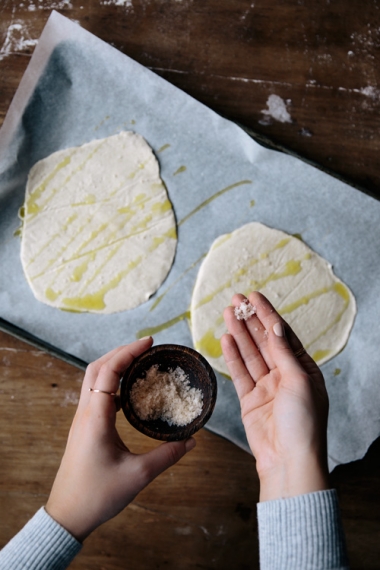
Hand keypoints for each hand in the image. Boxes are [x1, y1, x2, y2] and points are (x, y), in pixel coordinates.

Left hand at [46, 337, 195, 540]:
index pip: (108, 372)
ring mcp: (82, 420)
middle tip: (145, 347)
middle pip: (96, 368)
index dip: (127, 352)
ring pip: (93, 379)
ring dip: (113, 365)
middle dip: (120, 352)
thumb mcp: (138, 475)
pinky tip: (129, 392)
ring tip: (139, 362)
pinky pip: (96, 394)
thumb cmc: (98, 495)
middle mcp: (85, 413)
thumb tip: (192, 441)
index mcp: (96, 418)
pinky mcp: (84, 428)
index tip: (149, 342)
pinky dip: (111, 383)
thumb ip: (167, 455)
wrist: (68, 515)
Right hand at [221, 292, 329, 501]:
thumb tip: (275, 325)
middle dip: (250, 319)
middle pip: (264, 341)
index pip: (283, 334)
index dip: (268, 314)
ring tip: (227, 313)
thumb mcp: (298, 381)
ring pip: (250, 354)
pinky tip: (225, 338)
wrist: (288, 460)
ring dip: (239, 333)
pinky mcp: (250, 400)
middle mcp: (284, 375)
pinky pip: (239, 373)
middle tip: (235, 299)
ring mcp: (266, 387)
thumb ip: (283, 352)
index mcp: (303, 369)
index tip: (255, 296)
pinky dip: (232, 356)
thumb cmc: (303, 422)